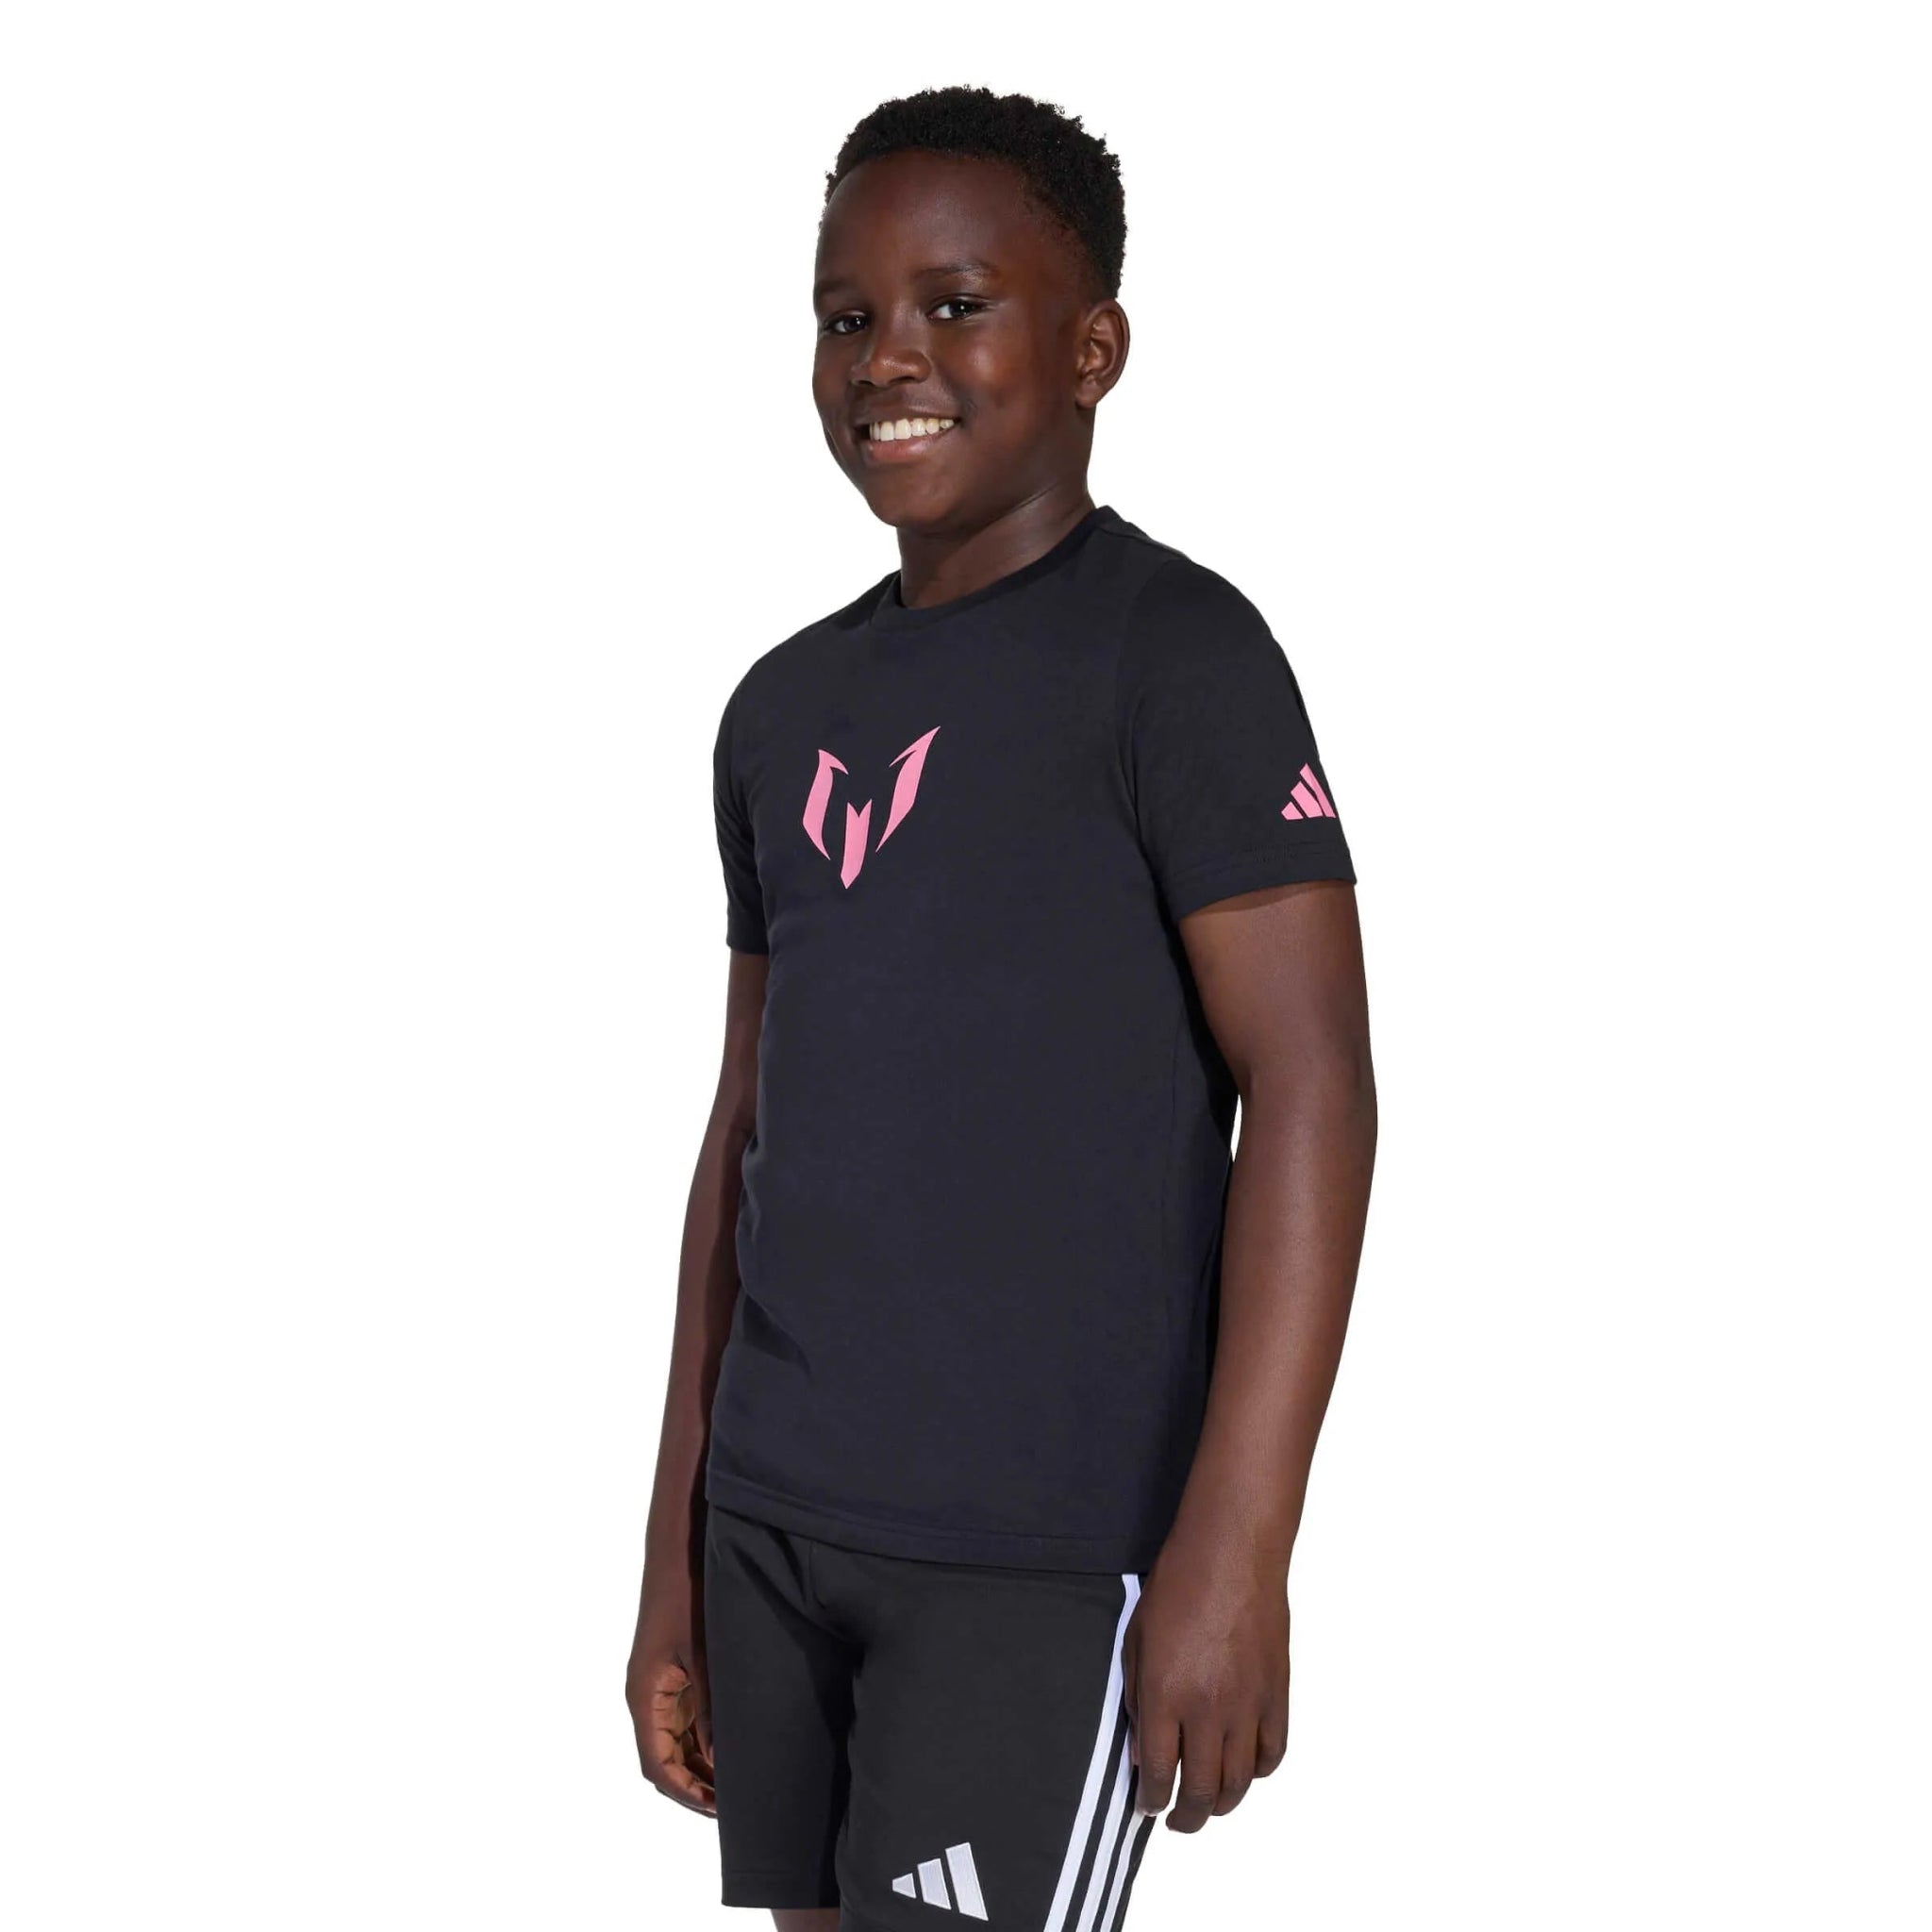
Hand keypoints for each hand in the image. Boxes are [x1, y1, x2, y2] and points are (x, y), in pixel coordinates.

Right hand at [627, 1574, 715, 1817]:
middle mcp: (647, 1698)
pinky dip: (702, 1743)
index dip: (685, 1793)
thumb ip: (711, 1706)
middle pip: (663, 1761)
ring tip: (736, 1787)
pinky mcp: (673, 1675)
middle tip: (734, 1807)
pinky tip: (730, 1751)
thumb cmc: (686, 1596)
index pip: (657, 1765)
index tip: (718, 1810)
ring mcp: (659, 1688)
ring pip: (673, 1745)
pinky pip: (683, 1722)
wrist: (677, 1550)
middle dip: (694, 1788)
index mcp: (645, 1696)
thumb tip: (721, 1758)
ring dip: (698, 1768)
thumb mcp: (702, 1653)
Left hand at [1121, 1529, 1289, 1831]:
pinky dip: (1258, 1770)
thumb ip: (1138, 1699)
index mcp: (1165, 1694)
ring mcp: (1247, 1705)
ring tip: (1208, 1803)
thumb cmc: (1176, 1586)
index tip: (1147, 1806)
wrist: (1232, 1553)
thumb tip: (1144, 1751)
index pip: (1158, 1774)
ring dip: (1221, 1802)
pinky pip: (1272, 1753)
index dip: (1151, 1801)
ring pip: (1239, 1782)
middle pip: (1200, 1791)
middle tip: (1177, 1821)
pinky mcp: (1277, 1695)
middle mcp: (1207, 1709)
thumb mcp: (1136, 1640)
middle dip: (1185, 1818)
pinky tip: (1244, 1768)